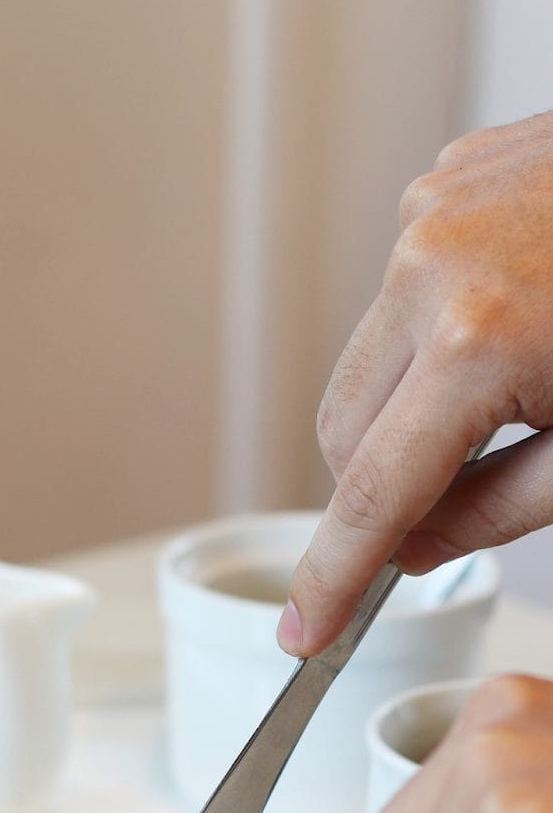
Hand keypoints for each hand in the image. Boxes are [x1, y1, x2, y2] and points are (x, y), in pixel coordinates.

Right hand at [279, 112, 552, 657]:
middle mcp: (431, 269)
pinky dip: (434, 327)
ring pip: (366, 364)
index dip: (333, 576)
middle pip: (342, 431)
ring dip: (410, 398)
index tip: (303, 628)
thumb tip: (413, 546)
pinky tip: (509, 313)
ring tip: (509, 377)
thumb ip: (496, 511)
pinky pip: (402, 292)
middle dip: (381, 480)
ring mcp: (431, 215)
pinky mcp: (442, 183)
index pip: (371, 495)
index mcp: (476, 344)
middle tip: (456, 490)